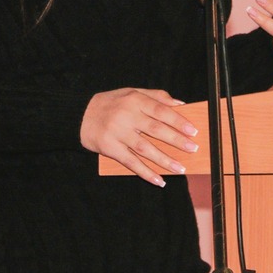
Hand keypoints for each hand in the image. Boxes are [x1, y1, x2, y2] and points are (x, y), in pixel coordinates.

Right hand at [80, 88, 198, 186]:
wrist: (80, 115)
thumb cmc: (111, 103)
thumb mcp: (132, 92)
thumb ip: (156, 96)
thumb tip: (181, 104)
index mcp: (134, 100)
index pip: (161, 110)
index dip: (178, 121)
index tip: (193, 131)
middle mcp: (127, 116)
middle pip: (156, 130)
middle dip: (176, 141)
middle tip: (193, 149)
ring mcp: (118, 133)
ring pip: (145, 149)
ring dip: (164, 160)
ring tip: (180, 168)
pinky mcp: (110, 149)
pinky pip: (131, 162)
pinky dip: (145, 172)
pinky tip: (159, 180)